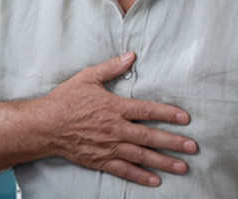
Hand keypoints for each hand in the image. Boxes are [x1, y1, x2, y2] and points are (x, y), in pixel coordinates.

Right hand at [36, 53, 197, 186]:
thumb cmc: (65, 100)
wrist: (44, 125)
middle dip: (173, 142)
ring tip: (182, 167)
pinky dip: (140, 176)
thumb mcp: (87, 78)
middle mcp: (114, 129)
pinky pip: (124, 170)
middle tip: (192, 147)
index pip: (147, 111)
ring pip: (141, 156)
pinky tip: (155, 180)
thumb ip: (111, 67)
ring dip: (163, 161)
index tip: (185, 118)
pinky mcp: (100, 160)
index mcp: (114, 107)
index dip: (168, 114)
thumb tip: (130, 56)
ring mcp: (108, 146)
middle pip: (149, 136)